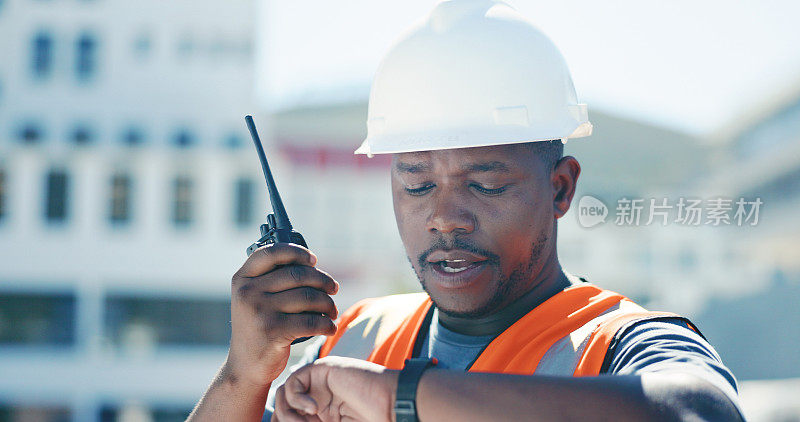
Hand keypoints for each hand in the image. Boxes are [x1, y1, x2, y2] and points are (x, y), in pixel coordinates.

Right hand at [226, 243, 339, 387]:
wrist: (245, 366)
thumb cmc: (258, 328)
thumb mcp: (254, 299)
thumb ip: (272, 279)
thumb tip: (312, 264)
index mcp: (243, 279)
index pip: (271, 252)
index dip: (297, 252)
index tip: (314, 260)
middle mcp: (248, 292)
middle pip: (298, 274)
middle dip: (323, 280)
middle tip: (333, 289)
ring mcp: (259, 311)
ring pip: (309, 296)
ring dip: (328, 303)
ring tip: (332, 311)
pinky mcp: (273, 331)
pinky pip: (312, 321)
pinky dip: (327, 324)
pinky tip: (330, 327)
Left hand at [273, 356, 398, 421]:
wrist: (392, 404)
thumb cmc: (371, 419)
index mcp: (321, 411)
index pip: (289, 416)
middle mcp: (317, 395)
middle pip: (283, 405)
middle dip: (285, 419)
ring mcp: (319, 381)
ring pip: (285, 393)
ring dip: (289, 412)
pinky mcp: (323, 368)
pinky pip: (294, 380)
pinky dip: (297, 398)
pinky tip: (314, 408)